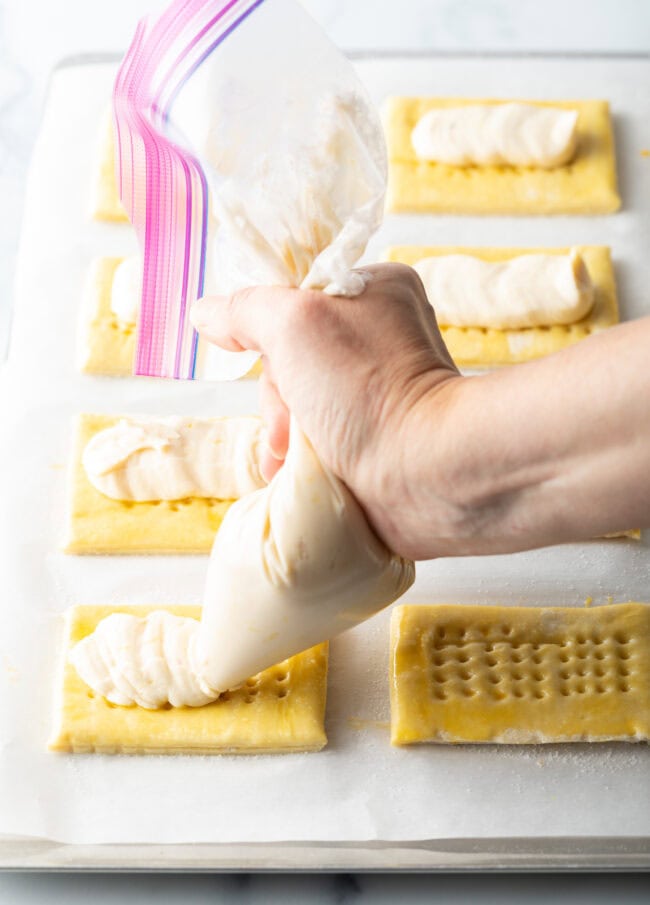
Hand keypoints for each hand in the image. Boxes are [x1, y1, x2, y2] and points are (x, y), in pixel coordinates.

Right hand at [191, 263, 460, 554]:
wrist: (430, 474)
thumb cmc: (366, 389)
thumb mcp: (294, 324)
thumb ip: (246, 309)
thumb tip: (206, 313)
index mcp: (375, 292)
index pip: (296, 301)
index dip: (269, 336)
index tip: (265, 365)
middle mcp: (384, 338)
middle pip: (295, 358)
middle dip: (278, 399)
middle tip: (284, 431)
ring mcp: (383, 392)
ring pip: (304, 403)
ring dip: (284, 435)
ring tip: (284, 463)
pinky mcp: (384, 440)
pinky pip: (324, 438)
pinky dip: (304, 456)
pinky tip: (294, 474)